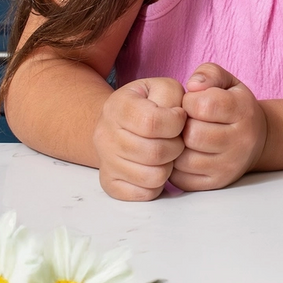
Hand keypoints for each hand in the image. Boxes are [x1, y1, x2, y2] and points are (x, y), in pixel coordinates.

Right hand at [94, 77, 185, 200]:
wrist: (120, 122)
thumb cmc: (150, 103)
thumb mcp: (163, 88)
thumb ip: (174, 97)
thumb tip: (179, 119)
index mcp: (118, 105)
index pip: (153, 122)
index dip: (176, 122)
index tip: (178, 118)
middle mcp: (104, 134)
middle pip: (155, 153)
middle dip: (176, 146)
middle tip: (176, 138)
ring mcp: (104, 161)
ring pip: (153, 176)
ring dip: (169, 166)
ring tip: (166, 152)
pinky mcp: (109, 183)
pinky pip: (143, 193)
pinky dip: (157, 184)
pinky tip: (156, 167)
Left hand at [170, 63, 267, 190]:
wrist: (257, 140)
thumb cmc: (234, 106)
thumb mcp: (227, 82)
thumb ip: (209, 74)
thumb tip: (192, 85)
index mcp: (243, 111)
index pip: (204, 105)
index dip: (189, 101)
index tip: (192, 103)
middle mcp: (241, 141)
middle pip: (193, 135)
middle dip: (181, 126)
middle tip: (185, 122)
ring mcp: (229, 165)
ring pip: (184, 159)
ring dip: (176, 147)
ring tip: (182, 138)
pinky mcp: (216, 183)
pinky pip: (181, 178)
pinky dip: (175, 166)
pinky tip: (184, 154)